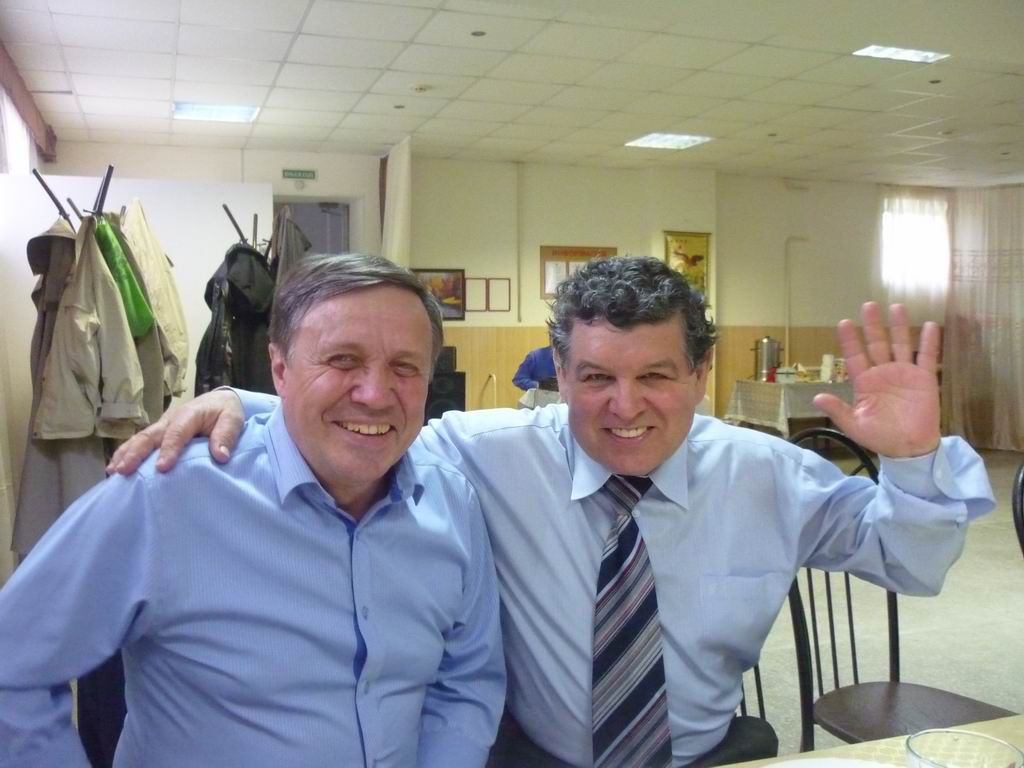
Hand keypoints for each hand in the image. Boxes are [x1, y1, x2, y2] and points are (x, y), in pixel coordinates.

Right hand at [106, 389, 245, 474]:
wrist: (218, 401)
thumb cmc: (225, 412)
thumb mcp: (233, 419)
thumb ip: (226, 436)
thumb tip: (220, 456)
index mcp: (189, 414)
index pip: (177, 433)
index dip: (169, 450)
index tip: (162, 468)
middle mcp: (171, 419)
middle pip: (150, 436)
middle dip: (136, 453)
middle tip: (124, 470)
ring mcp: (161, 425)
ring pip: (140, 439)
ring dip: (125, 454)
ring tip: (114, 471)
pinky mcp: (158, 432)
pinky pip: (140, 442)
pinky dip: (125, 454)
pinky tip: (114, 467)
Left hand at [813, 302, 940, 457]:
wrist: (909, 448)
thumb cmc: (881, 437)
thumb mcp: (855, 426)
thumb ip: (838, 410)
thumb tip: (817, 397)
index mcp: (865, 382)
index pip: (855, 356)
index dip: (850, 340)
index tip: (844, 323)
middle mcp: (883, 373)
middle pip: (877, 344)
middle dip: (873, 325)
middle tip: (869, 305)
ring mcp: (904, 373)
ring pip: (901, 344)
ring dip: (899, 326)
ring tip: (896, 307)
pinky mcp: (924, 379)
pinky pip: (927, 357)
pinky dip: (929, 342)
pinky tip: (930, 325)